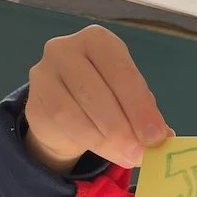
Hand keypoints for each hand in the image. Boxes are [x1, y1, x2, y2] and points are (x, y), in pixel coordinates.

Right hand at [25, 25, 171, 172]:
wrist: (63, 110)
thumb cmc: (106, 95)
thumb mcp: (128, 97)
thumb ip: (143, 111)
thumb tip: (163, 137)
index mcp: (98, 40)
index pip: (121, 72)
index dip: (140, 107)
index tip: (157, 136)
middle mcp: (65, 49)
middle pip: (96, 92)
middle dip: (123, 127)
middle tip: (142, 153)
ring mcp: (44, 74)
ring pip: (74, 112)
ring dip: (105, 140)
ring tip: (128, 156)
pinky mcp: (33, 102)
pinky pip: (60, 127)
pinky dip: (87, 143)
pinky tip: (106, 152)